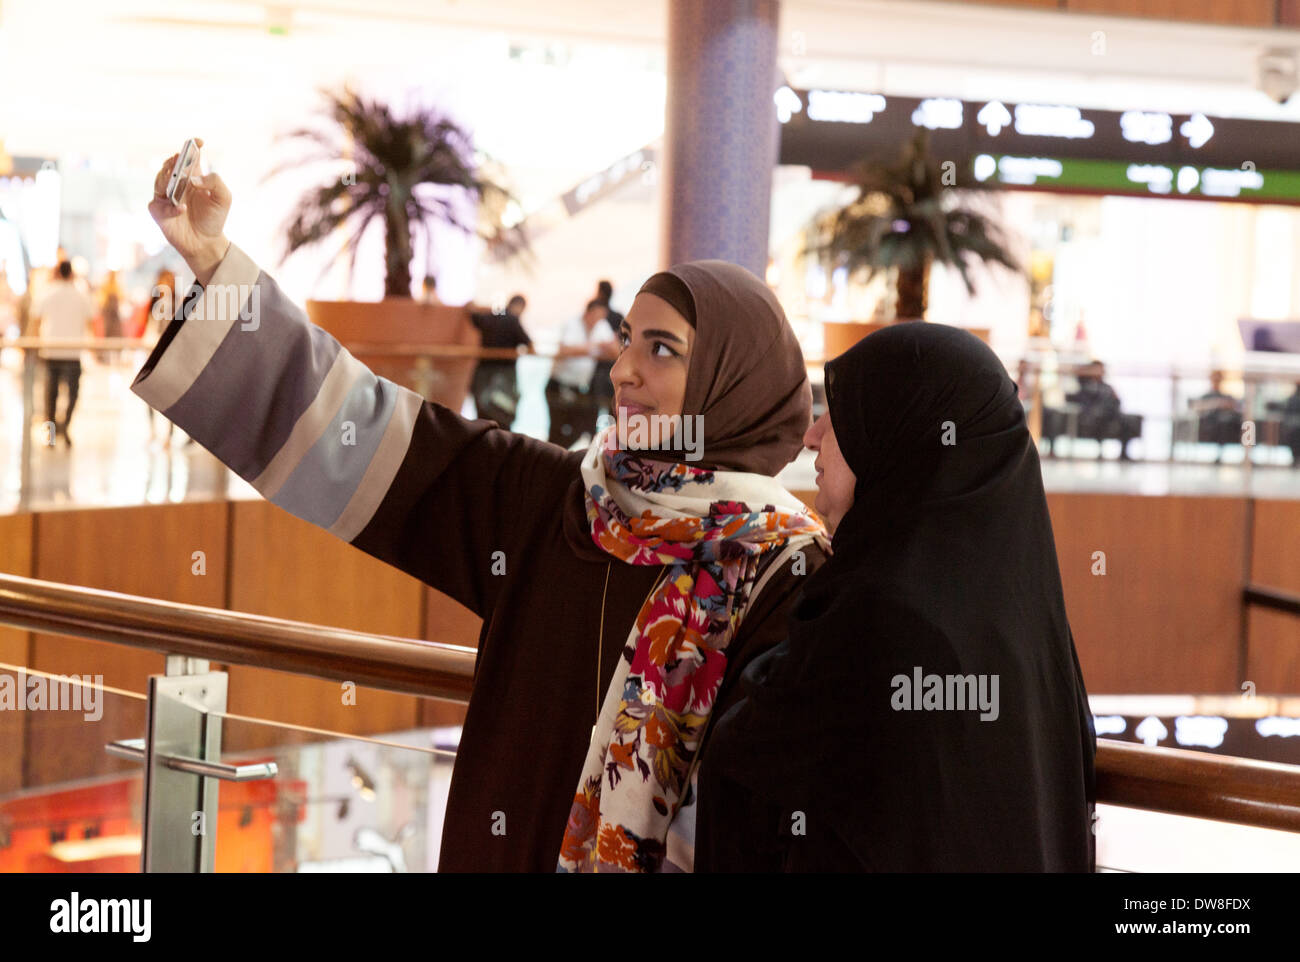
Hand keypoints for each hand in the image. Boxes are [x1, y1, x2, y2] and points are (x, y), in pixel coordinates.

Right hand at [148, 138, 230, 284]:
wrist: (207, 242)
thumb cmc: (214, 218)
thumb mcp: (224, 198)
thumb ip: (215, 183)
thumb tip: (194, 178)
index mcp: (192, 177)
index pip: (190, 158)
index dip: (192, 147)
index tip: (199, 141)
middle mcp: (176, 184)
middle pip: (170, 166)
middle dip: (174, 161)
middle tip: (180, 157)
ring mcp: (165, 197)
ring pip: (160, 181)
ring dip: (168, 178)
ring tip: (177, 177)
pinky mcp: (159, 212)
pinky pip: (160, 205)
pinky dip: (172, 207)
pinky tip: (183, 208)